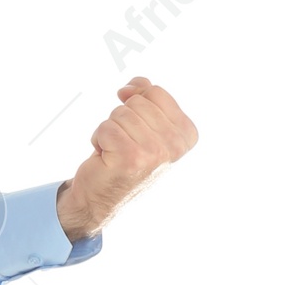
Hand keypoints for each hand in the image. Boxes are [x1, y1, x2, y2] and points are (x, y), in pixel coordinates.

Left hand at [55, 77, 197, 241]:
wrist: (101, 197)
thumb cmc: (123, 157)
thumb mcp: (143, 124)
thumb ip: (144, 96)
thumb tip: (132, 86)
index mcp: (186, 134)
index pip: (155, 92)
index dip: (136, 104)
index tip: (136, 130)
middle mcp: (175, 144)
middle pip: (137, 101)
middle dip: (122, 119)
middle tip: (124, 144)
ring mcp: (155, 152)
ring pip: (119, 114)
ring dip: (110, 131)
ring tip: (115, 152)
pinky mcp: (130, 157)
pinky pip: (106, 127)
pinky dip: (99, 139)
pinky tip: (106, 158)